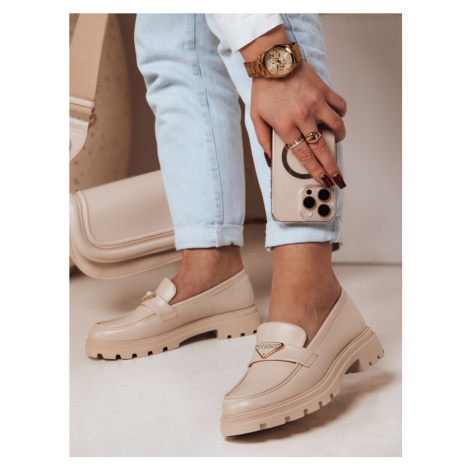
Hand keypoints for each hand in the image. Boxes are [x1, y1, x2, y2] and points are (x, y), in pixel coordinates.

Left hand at [251, 60, 347, 187]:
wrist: (272, 61)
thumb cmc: (264, 90)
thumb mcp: (256, 118)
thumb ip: (264, 141)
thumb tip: (270, 159)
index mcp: (286, 126)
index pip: (304, 155)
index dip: (316, 171)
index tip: (323, 180)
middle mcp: (303, 116)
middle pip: (322, 148)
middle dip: (331, 167)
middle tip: (338, 178)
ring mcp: (316, 103)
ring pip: (337, 127)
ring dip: (339, 138)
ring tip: (336, 142)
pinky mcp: (324, 91)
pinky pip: (340, 107)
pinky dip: (340, 115)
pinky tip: (335, 118)